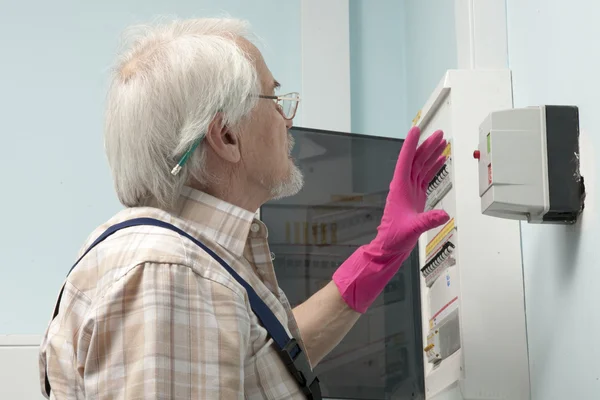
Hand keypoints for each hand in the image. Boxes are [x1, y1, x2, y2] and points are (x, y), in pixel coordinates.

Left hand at [333, 126, 449, 312]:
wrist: (389, 247)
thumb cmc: (394, 238)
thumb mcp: (412, 229)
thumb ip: (428, 221)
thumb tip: (444, 215)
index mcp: (399, 188)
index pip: (405, 161)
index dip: (410, 145)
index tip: (415, 129)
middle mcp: (403, 186)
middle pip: (416, 160)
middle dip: (427, 146)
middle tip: (440, 134)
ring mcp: (410, 191)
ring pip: (421, 167)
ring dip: (431, 154)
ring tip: (443, 142)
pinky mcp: (416, 197)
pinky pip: (425, 177)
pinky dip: (433, 168)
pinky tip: (440, 160)